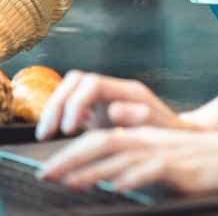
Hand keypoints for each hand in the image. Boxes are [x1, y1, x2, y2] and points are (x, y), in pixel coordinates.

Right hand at [36, 71, 200, 140]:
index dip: (75, 103)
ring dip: (52, 109)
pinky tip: (52, 135)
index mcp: (126, 90)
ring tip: (44, 134)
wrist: (173, 136)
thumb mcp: (156, 128)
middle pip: (74, 81)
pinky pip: (69, 105)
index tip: (68, 129)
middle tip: (45, 133)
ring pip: (68, 90)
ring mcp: (102, 99)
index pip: (91, 83)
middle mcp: (111, 89)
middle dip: (55, 104)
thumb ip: (137, 116)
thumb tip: (114, 109)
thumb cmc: (167, 134)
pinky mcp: (95, 112)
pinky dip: (57, 117)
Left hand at [39, 127, 217, 194]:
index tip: (48, 169)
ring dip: (93, 170)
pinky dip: (132, 177)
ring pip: (121, 155)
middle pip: (102, 142)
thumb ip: (137, 168)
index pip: (99, 139)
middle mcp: (149, 139)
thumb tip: (108, 182)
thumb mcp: (165, 164)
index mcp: (143, 137)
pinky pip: (151, 169)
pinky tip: (117, 187)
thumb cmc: (202, 164)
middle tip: (46, 175)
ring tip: (70, 183)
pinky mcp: (180, 166)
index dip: (71, 153)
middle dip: (71, 158)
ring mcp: (164, 152)